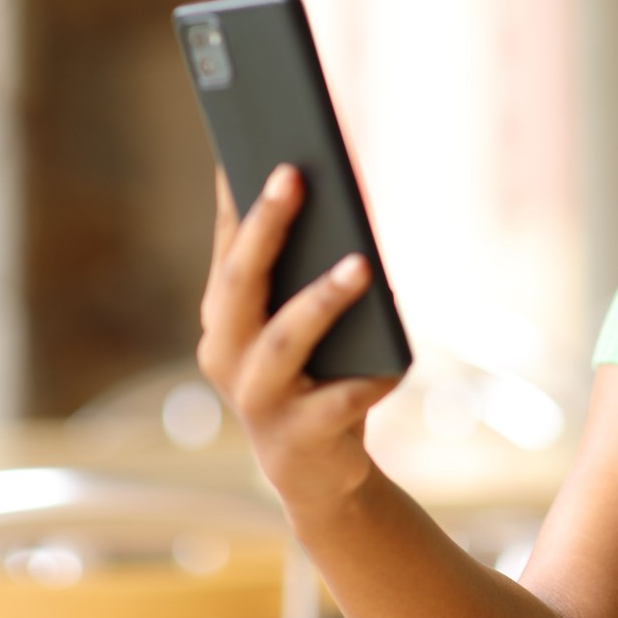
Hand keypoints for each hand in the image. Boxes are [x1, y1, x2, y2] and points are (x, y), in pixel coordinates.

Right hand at [196, 165, 399, 520]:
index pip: (227, 247)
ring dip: (320, 300)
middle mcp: (226, 354)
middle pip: (239, 283)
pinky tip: (393, 363)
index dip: (237, 197)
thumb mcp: (302, 321)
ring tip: (361, 263)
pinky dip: (367, 381)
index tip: (249, 141)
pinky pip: (338, 402)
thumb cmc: (314, 376)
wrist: (319, 476)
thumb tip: (326, 190)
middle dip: (265, 226)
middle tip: (293, 174)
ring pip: (282, 341)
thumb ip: (304, 270)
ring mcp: (257, 399)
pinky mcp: (298, 438)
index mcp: (223, 318)